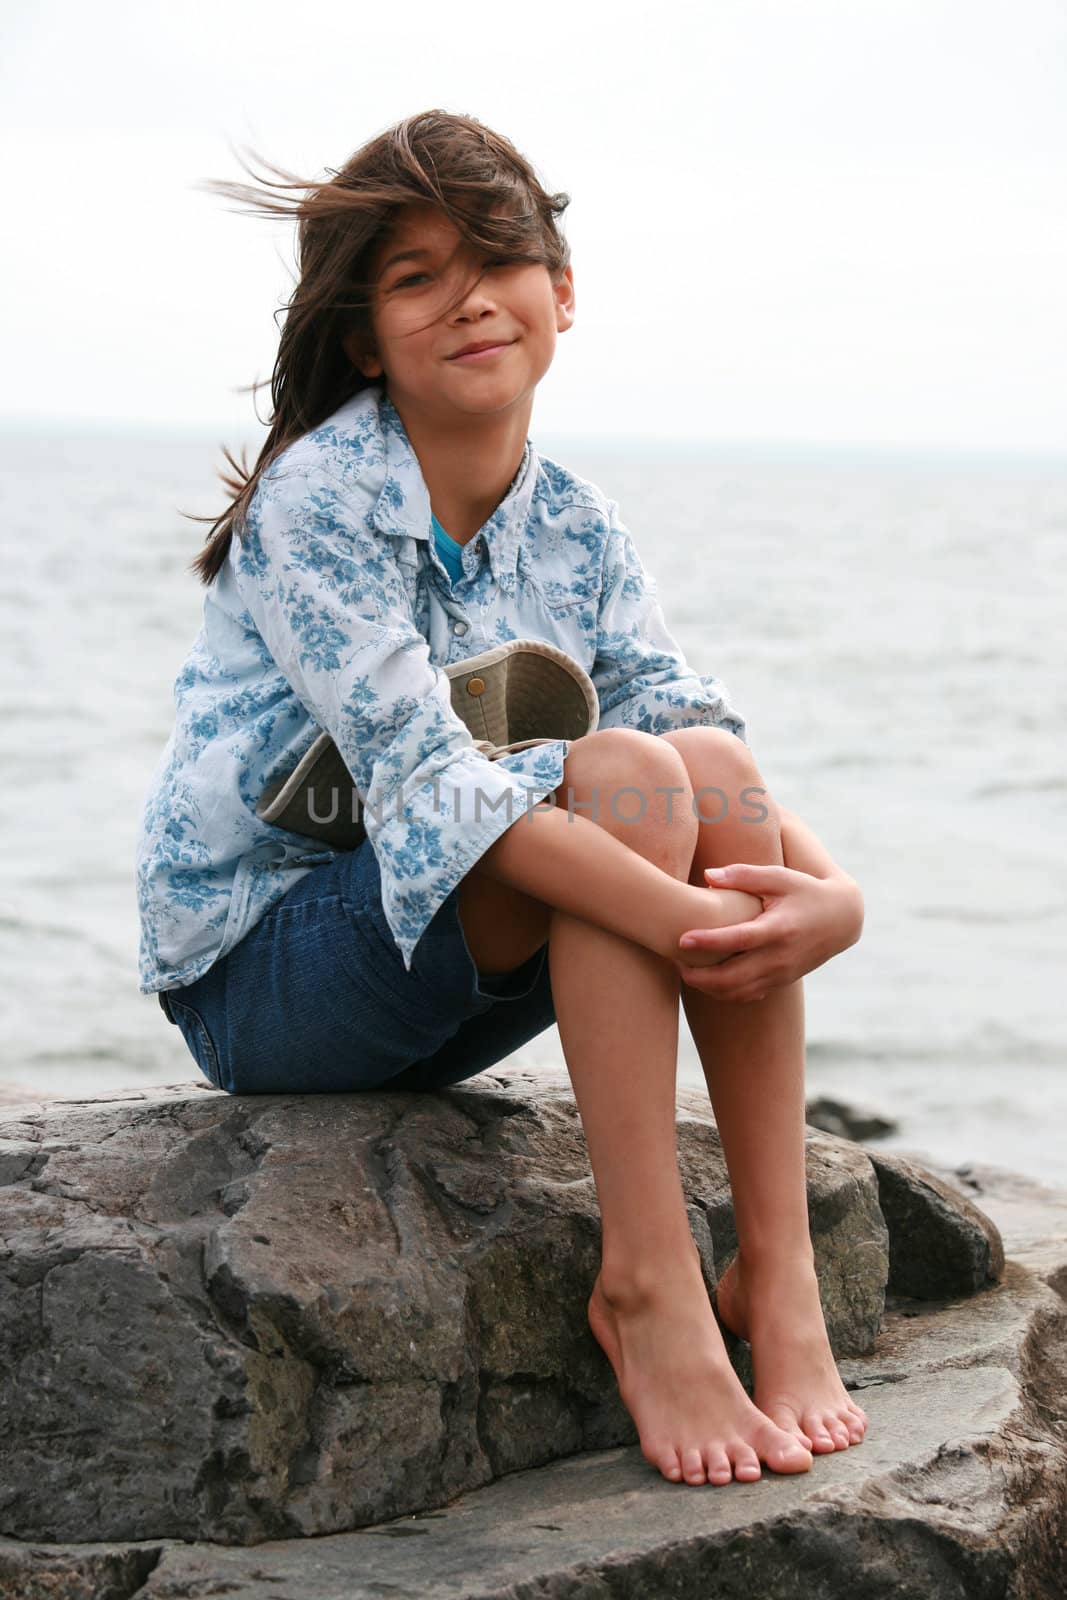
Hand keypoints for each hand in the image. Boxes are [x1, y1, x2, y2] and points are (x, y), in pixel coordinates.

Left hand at [674, 864, 863, 1002]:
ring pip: (737, 992)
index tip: (682, 938)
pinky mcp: (781, 981)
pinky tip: (707, 979)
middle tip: (673, 960)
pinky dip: (723, 993)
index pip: (739, 940)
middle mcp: (780, 956)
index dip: (709, 942)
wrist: (842, 919)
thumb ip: (743, 875)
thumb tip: (706, 876)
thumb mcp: (780, 877)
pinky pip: (747, 995)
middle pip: (733, 977)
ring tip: (684, 971)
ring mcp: (781, 973)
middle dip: (698, 975)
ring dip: (707, 987)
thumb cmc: (805, 891)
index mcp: (779, 928)